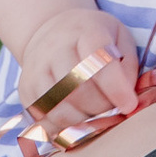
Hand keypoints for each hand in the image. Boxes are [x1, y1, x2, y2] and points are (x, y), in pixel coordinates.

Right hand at [16, 7, 142, 135]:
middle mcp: (55, 47)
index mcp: (85, 30)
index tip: (129, 105)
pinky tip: (77, 121)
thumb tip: (129, 101)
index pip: (98, 62)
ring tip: (97, 117)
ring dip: (83, 121)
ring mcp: (36, 68)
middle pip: (78, 88)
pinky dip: (63, 127)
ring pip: (59, 107)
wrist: (52, 29)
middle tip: (114, 111)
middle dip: (101, 107)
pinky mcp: (25, 88)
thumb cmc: (94, 38)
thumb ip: (128, 67)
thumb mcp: (119, 38)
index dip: (115, 88)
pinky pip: (44, 118)